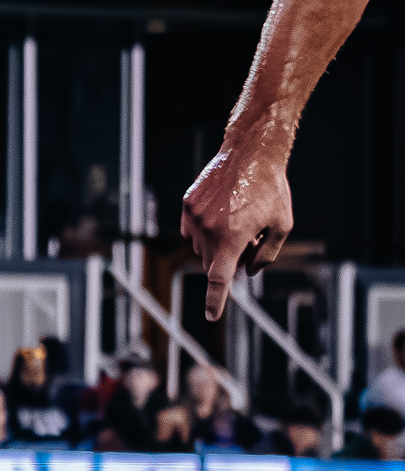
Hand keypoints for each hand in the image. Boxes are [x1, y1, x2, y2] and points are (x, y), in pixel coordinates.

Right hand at [179, 140, 290, 319]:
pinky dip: (205, 230)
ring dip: (217, 244)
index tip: (212, 316)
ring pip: (201, 246)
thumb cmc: (271, 189)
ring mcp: (194, 217)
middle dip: (230, 260)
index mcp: (232, 238)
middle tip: (251, 240)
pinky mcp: (187, 204)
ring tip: (238, 220)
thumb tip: (250, 271)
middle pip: (213, 262)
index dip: (216, 300)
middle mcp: (208, 230)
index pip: (219, 279)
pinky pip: (192, 229)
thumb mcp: (282, 225)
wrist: (249, 154)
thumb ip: (267, 254)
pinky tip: (222, 214)